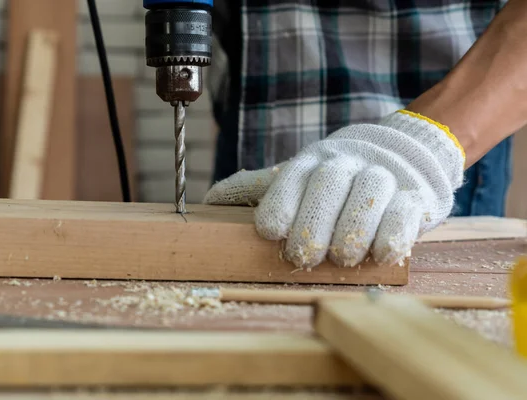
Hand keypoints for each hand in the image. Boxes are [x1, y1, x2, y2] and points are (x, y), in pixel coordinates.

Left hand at [203, 110, 464, 268]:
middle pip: (329, 184)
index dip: (280, 202)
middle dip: (314, 224)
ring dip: (352, 231)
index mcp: (313, 160)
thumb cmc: (336, 176)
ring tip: (342, 260)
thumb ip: (258, 188)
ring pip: (369, 196)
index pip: (293, 176)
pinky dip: (393, 234)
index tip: (269, 231)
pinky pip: (405, 211)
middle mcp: (347, 163)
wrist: (400, 154)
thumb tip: (208, 203)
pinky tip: (382, 254)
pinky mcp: (414, 195)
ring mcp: (383, 176)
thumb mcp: (296, 176)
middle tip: (303, 257)